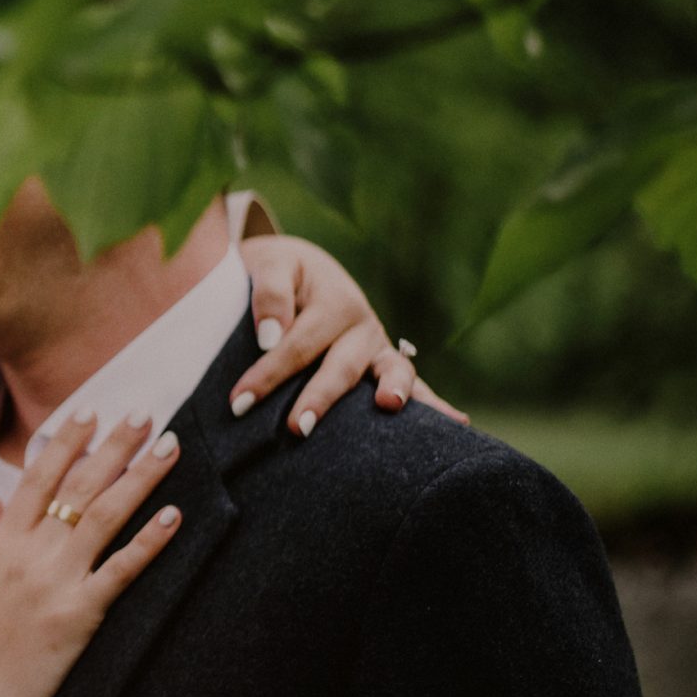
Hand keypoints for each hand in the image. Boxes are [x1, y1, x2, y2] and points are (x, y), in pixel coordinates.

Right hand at [0, 414, 182, 696]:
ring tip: (168, 448)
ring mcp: (58, 582)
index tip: (88, 412)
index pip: (36, 478)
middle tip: (142, 414)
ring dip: (141, 478)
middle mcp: (30, 553)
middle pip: (78, 487)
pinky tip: (174, 515)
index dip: (64, 442)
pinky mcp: (82, 614)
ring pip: (106, 516)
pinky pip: (122, 570)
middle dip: (113, 446)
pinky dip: (150, 541)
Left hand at [234, 235, 467, 435]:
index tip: (238, 402)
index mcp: (334, 301)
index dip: (266, 374)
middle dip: (320, 398)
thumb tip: (269, 337)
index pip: (296, 344)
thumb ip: (269, 295)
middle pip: (342, 366)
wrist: (301, 269)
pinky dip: (434, 404)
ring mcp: (380, 347)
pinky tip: (458, 424)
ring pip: (392, 372)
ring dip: (394, 392)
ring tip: (388, 406)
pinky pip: (413, 385)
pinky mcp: (385, 364)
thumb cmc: (279, 272)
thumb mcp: (271, 267)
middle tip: (297, 428)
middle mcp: (363, 326)